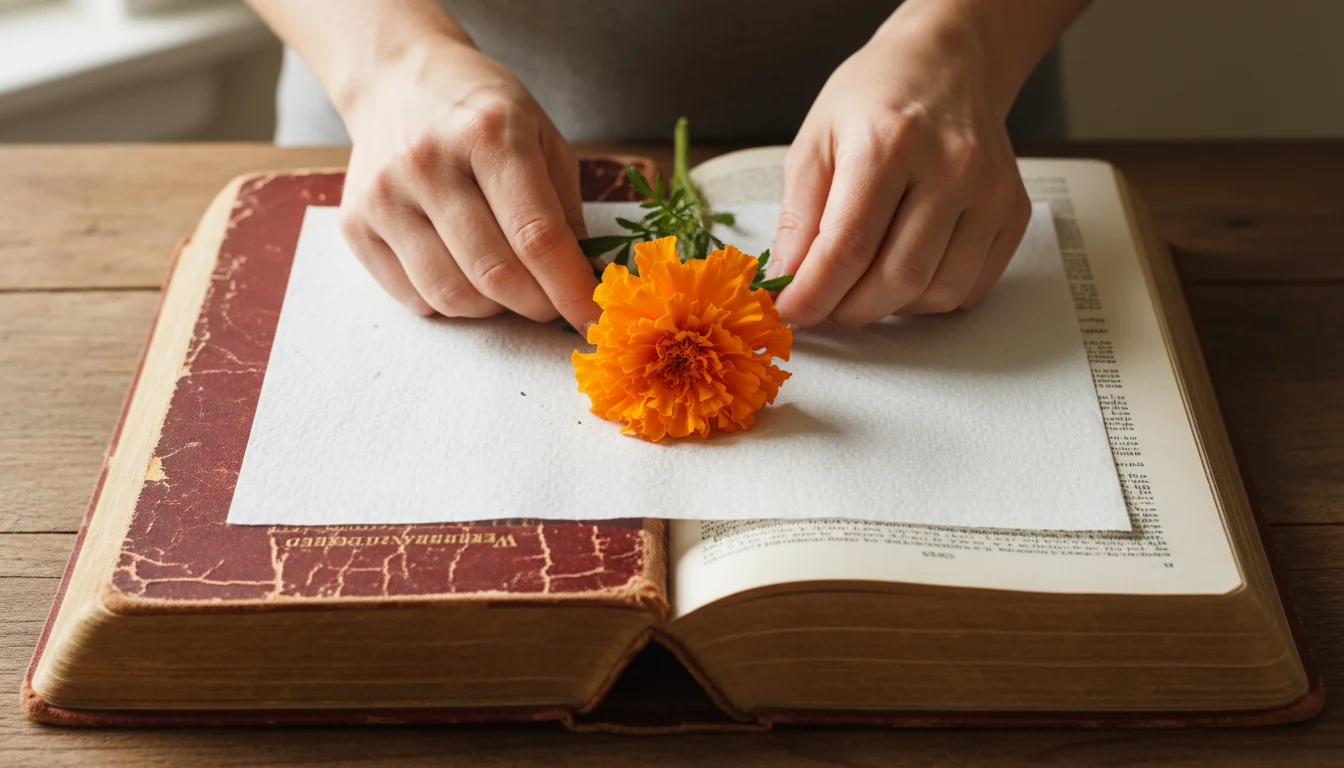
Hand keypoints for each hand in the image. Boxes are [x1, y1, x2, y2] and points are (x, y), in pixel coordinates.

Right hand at [337, 36, 598, 327]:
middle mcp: (427, 162)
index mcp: (488, 133)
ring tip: (508, 284)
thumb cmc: (482, 112)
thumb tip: (585, 285)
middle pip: (494, 274)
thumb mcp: (542, 138)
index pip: (536, 236)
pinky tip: (464, 272)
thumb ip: (567, 212)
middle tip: (553, 303)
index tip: (593, 320)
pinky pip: (414, 297)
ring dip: (493, 308)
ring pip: (452, 296)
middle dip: (537, 305)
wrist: (398, 80)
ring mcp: (385, 196)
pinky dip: (452, 303)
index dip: (570, 289)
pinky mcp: (356, 224)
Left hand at [770, 11, 1032, 326]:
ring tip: (862, 283)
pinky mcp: (1013, 212)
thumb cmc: (875, 98)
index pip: (848, 246)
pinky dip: (928, 299)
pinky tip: (905, 272)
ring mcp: (991, 191)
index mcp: (890, 142)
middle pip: (896, 277)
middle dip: (848, 308)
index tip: (791, 312)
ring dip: (889, 307)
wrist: (948, 62)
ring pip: (937, 292)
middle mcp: (951, 166)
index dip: (813, 294)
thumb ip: (798, 217)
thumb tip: (787, 282)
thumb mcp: (815, 141)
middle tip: (823, 302)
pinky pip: (969, 288)